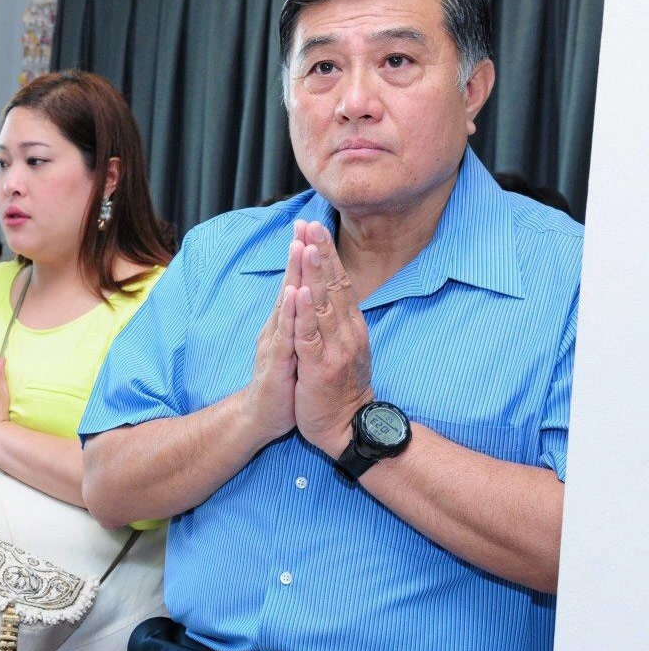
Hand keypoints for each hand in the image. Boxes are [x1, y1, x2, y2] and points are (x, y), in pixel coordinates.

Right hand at [239, 222, 302, 447]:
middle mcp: (279, 327)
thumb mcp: (293, 346)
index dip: (304, 257)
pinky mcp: (277, 363)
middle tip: (304, 223)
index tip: (311, 227)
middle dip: (298, 254)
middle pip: (290, 284)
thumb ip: (298, 322)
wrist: (262, 416)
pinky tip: (295, 294)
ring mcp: (276, 343)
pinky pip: (286, 334)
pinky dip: (290, 313)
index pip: (297, 283)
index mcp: (287, 324)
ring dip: (293, 274)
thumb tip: (306, 298)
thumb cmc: (282, 382)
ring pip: (287, 304)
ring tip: (299, 247)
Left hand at [291, 221, 373, 455]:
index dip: (327, 254)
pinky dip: (305, 313)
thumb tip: (332, 291)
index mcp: (350, 325)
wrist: (346, 426)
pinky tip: (300, 294)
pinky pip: (311, 336)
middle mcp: (347, 331)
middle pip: (334, 285)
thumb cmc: (339, 386)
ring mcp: (335, 348)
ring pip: (324, 304)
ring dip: (315, 274)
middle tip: (313, 224)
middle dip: (322, 253)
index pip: (339, 281)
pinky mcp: (320, 366)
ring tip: (309, 246)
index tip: (316, 227)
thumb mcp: (342, 346)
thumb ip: (337, 318)